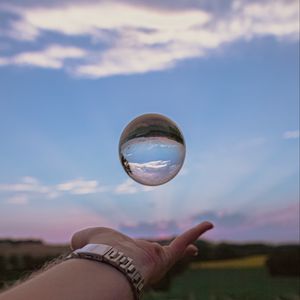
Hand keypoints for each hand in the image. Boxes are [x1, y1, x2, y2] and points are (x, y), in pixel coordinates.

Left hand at [71, 222, 212, 285]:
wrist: (109, 263)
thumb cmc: (97, 253)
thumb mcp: (87, 239)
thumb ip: (82, 238)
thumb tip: (76, 241)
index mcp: (128, 258)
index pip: (135, 256)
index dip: (138, 255)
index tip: (141, 256)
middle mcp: (144, 262)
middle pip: (157, 257)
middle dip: (166, 256)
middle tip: (176, 254)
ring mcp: (156, 259)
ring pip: (174, 251)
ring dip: (186, 246)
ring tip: (196, 246)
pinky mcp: (166, 255)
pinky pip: (183, 242)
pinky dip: (196, 232)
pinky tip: (208, 224)